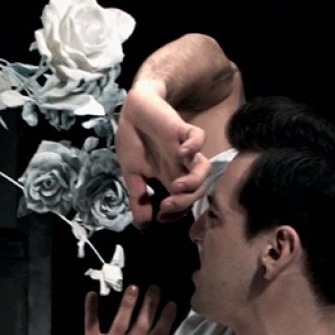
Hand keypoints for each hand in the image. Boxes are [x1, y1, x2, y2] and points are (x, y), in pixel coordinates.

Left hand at [67, 284, 177, 334]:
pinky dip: (90, 308)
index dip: (166, 319)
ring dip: (127, 303)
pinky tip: (92, 294)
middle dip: (150, 304)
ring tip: (133, 287)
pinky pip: (91, 323)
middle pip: (142, 324)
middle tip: (154, 288)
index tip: (171, 304)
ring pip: (120, 321)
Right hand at [117, 83, 211, 224]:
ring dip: (193, 182)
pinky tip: (182, 152)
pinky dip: (194, 146)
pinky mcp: (181, 130)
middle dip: (184, 203)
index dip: (176, 214)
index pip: (183, 202)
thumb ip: (137, 197)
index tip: (160, 216)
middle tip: (166, 205)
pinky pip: (198, 138)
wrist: (133, 109)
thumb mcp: (130, 173)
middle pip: (197, 190)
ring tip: (177, 186)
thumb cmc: (133, 140)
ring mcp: (183, 149)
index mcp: (169, 177)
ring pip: (203, 169)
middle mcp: (180, 166)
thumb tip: (142, 225)